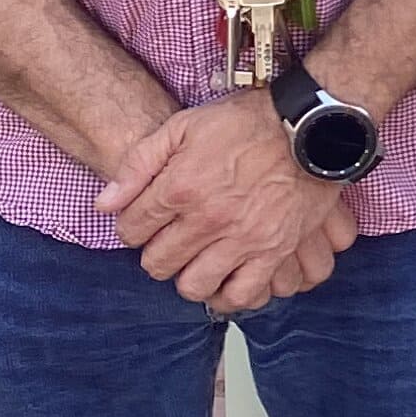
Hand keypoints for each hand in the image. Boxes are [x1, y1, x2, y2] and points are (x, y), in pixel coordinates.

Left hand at [99, 95, 359, 311]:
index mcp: (180, 187)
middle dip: (156, 254)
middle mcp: (207, 220)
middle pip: (157, 263)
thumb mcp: (184, 126)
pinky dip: (229, 295)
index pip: (132, 230)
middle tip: (170, 241)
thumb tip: (105, 204)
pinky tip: (225, 281)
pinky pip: (242, 294)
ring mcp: (242, 239)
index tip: (145, 221)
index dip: (133, 226)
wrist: (310, 125)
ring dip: (188, 277)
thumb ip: (139, 163)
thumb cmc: (248, 121)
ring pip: (194, 285)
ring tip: (196, 262)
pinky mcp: (274, 251)